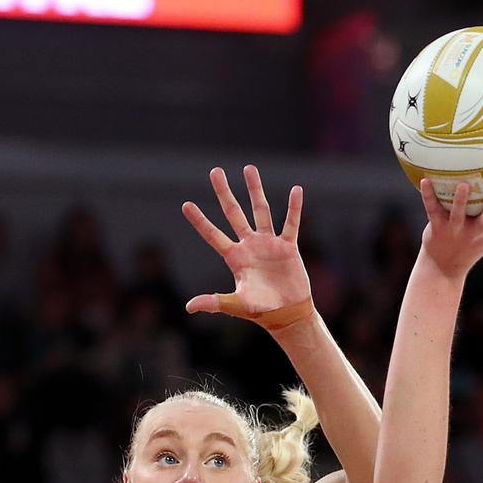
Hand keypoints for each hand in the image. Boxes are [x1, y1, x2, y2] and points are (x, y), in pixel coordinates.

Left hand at [181, 165, 312, 329]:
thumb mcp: (236, 305)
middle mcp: (249, 245)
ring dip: (255, 190)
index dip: (200, 221)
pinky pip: (291, 224)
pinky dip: (294, 208)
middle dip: (224, 192)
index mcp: (235, 258)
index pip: (213, 235)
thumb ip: (214, 302)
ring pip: (261, 211)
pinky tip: (296, 190)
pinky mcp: (288, 247)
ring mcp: (268, 244)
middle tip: (215, 171)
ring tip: (248, 168)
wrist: (287, 314)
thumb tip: (189, 306)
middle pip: (233, 213)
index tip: (186, 205)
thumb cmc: (261, 310)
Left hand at [417, 179, 482, 280]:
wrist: (443, 267)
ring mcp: (455, 230)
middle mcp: (474, 232)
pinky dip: (428, 195)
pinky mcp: (437, 228)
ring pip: (458, 214)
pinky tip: (425, 181)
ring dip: (461, 200)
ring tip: (465, 185)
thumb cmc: (472, 244)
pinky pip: (432, 209)